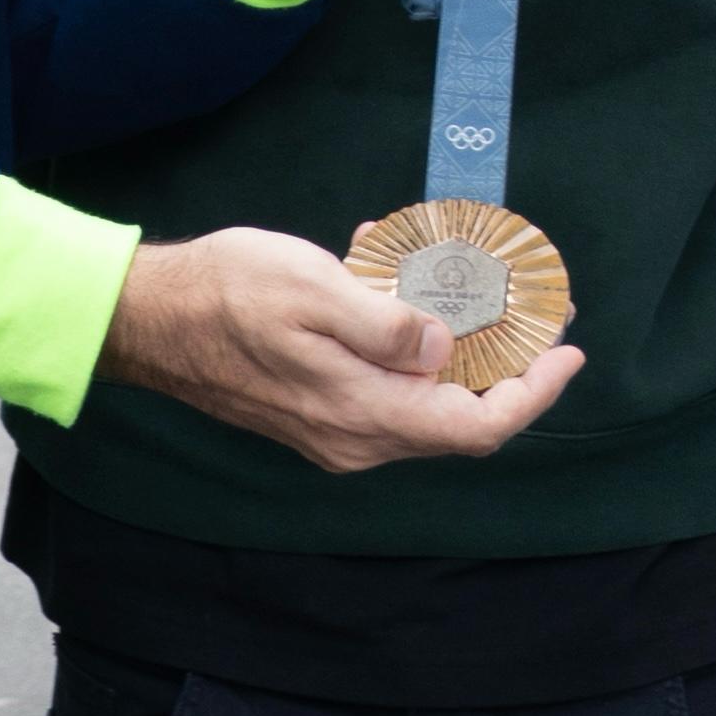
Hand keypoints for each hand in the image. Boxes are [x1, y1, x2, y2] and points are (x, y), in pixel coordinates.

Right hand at [99, 228, 577, 471]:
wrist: (147, 319)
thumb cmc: (226, 294)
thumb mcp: (315, 289)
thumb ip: (388, 324)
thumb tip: (446, 348)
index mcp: (364, 416)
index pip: (477, 426)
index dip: (533, 393)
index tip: (568, 350)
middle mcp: (356, 438)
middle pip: (459, 417)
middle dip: (508, 366)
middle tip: (539, 312)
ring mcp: (334, 428)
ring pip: (425, 399)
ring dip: (458, 347)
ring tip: (478, 286)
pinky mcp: (317, 407)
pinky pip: (386, 382)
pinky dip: (409, 340)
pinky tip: (397, 277)